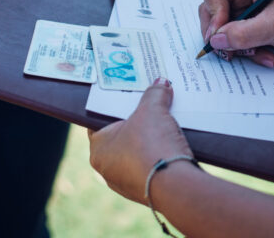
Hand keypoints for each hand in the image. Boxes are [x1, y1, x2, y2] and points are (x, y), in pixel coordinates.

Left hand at [89, 78, 192, 202]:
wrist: (175, 185)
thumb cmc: (152, 145)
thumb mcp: (152, 110)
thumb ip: (155, 94)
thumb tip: (161, 82)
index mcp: (98, 148)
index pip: (99, 123)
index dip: (114, 109)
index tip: (127, 100)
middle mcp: (107, 168)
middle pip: (120, 139)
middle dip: (136, 126)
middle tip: (150, 110)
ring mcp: (126, 183)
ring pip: (136, 156)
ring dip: (149, 144)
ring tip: (166, 127)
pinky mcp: (146, 191)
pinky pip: (151, 169)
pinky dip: (159, 159)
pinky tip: (173, 148)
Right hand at [199, 0, 273, 66]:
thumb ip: (243, 33)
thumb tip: (214, 40)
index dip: (213, 13)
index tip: (220, 35)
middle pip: (212, 12)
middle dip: (222, 35)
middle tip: (231, 53)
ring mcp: (246, 8)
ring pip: (222, 30)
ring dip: (238, 47)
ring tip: (260, 55)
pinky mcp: (250, 25)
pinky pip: (235, 40)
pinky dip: (247, 51)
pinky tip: (266, 56)